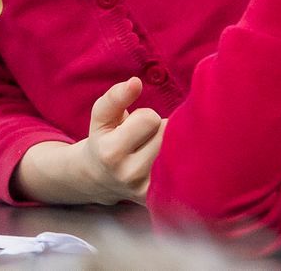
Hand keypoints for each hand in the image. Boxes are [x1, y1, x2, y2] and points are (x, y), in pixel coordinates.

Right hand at [14, 77, 164, 204]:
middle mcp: (128, 174)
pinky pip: (182, 172)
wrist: (98, 178)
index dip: (145, 116)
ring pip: (177, 152)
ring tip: (153, 150)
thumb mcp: (101, 115)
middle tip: (145, 138)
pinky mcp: (158, 199)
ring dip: (170, 146)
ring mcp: (145, 190)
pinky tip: (166, 165)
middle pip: (166, 135)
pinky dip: (178, 163)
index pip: (149, 119)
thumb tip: (135, 82)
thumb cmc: (104, 138)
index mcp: (110, 152)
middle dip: (159, 130)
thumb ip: (116, 96)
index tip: (136, 125)